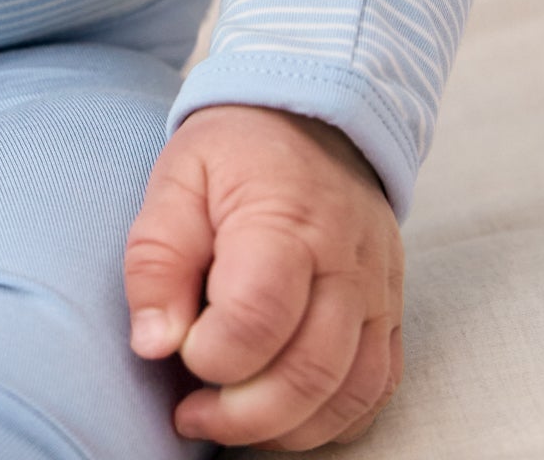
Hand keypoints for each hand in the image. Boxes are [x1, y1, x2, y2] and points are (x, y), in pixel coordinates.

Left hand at [123, 104, 403, 450]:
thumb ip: (156, 257)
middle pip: (309, 371)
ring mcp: (377, 290)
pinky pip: (377, 388)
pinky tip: (284, 413)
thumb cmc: (235, 150)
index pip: (257, 316)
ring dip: (286, 428)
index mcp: (284, 218)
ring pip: (349, 393)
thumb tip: (153, 343)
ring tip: (229, 417)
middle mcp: (344, 260)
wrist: (312, 115)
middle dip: (241, 415)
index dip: (210, 355)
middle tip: (191, 413)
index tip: (176, 348)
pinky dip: (332, 419)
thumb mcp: (177, 178)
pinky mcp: (390, 311)